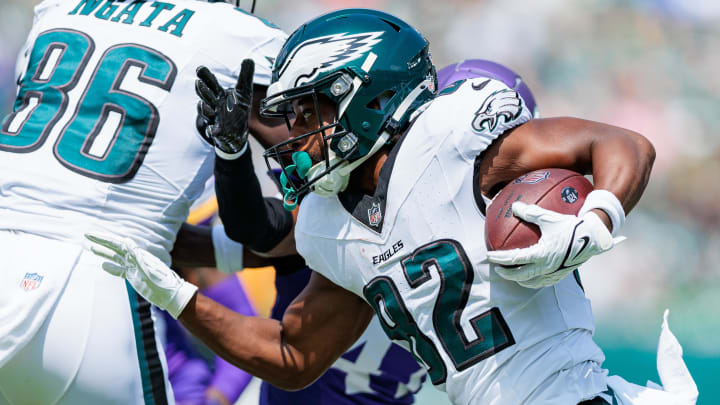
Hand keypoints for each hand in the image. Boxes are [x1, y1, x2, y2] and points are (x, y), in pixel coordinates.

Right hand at [85, 233, 196, 317]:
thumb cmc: (161, 282)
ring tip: (91, 248)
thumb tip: (126, 239)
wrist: (171, 295)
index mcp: (137, 254)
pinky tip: (103, 266)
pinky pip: (120, 271)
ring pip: (116, 258)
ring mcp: (134, 267)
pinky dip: (111, 268)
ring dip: (104, 253)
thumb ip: (136, 255)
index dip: (103, 238)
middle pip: (114, 248)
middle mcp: (135, 258)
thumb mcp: (148, 268)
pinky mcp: (134, 277)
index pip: (116, 243)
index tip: (90, 234)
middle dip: (101, 242)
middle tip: (86, 236)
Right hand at [195, 59, 254, 157]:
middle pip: (206, 96)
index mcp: (219, 94)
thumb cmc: (237, 112)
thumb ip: (245, 76)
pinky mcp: (217, 132)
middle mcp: (214, 105)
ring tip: (203, 105)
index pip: (211, 83)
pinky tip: (213, 130)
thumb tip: (249, 59)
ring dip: (203, 109)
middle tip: (199, 83)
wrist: (236, 134)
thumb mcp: (244, 93)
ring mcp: (214, 119)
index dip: (206, 77)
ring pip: (206, 113)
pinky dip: (212, 130)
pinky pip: (212, 131)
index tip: (200, 69)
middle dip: (203, 91)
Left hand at [487, 201, 623, 287]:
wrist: (594, 237)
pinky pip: (544, 282)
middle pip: (520, 276)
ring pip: (532, 282)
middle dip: (506, 274)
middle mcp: (547, 267)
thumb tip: (514, 206)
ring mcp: (555, 273)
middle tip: (497, 268)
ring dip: (520, 280)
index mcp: (541, 254)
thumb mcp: (549, 217)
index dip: (499, 258)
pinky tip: (532, 276)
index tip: (489, 255)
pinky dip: (534, 281)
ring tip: (513, 275)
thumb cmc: (571, 225)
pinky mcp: (562, 275)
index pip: (514, 259)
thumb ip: (531, 212)